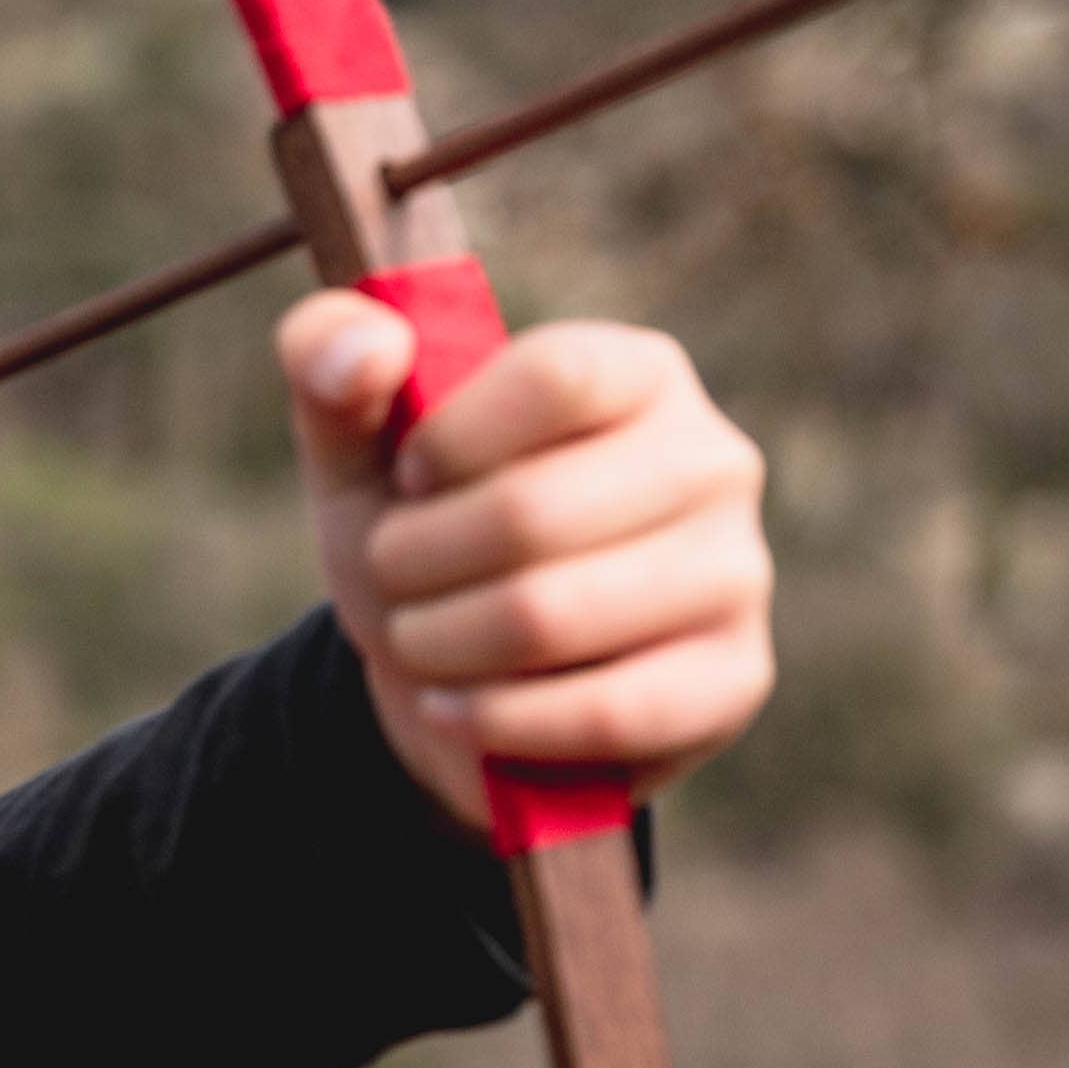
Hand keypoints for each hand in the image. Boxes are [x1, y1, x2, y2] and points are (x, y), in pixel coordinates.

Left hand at [279, 299, 771, 837]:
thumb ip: (330, 359)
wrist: (465, 678)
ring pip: (551, 616)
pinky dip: (497, 718)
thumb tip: (365, 349)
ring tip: (416, 639)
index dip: (451, 438)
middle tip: (391, 575)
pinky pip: (604, 712)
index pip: (556, 377)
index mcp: (640, 373)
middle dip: (416, 560)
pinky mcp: (733, 681)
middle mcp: (714, 461)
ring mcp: (737, 574)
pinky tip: (453, 707)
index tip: (408, 478)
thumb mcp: (358, 445)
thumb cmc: (425, 533)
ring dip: (440, 641)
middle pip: (533, 510)